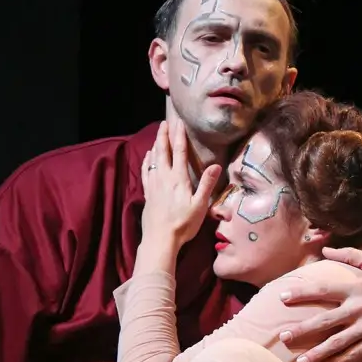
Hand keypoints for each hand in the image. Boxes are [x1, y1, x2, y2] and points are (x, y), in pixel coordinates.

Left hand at [140, 118, 220, 249]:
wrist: (160, 240)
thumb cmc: (183, 225)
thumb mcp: (200, 206)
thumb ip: (207, 184)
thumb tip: (216, 165)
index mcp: (178, 179)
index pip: (179, 152)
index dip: (180, 136)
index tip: (180, 122)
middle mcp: (164, 178)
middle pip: (163, 151)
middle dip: (164, 135)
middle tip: (165, 122)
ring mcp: (153, 185)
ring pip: (153, 159)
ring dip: (156, 145)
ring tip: (158, 135)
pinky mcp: (147, 194)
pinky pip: (146, 172)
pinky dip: (147, 161)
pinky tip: (147, 156)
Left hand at [279, 247, 361, 361]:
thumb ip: (350, 255)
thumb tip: (325, 250)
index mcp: (358, 287)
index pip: (324, 290)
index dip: (302, 293)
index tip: (282, 296)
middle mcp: (360, 308)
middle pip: (326, 321)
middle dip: (303, 330)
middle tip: (283, 337)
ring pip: (338, 343)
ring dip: (318, 353)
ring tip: (300, 361)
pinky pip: (355, 355)